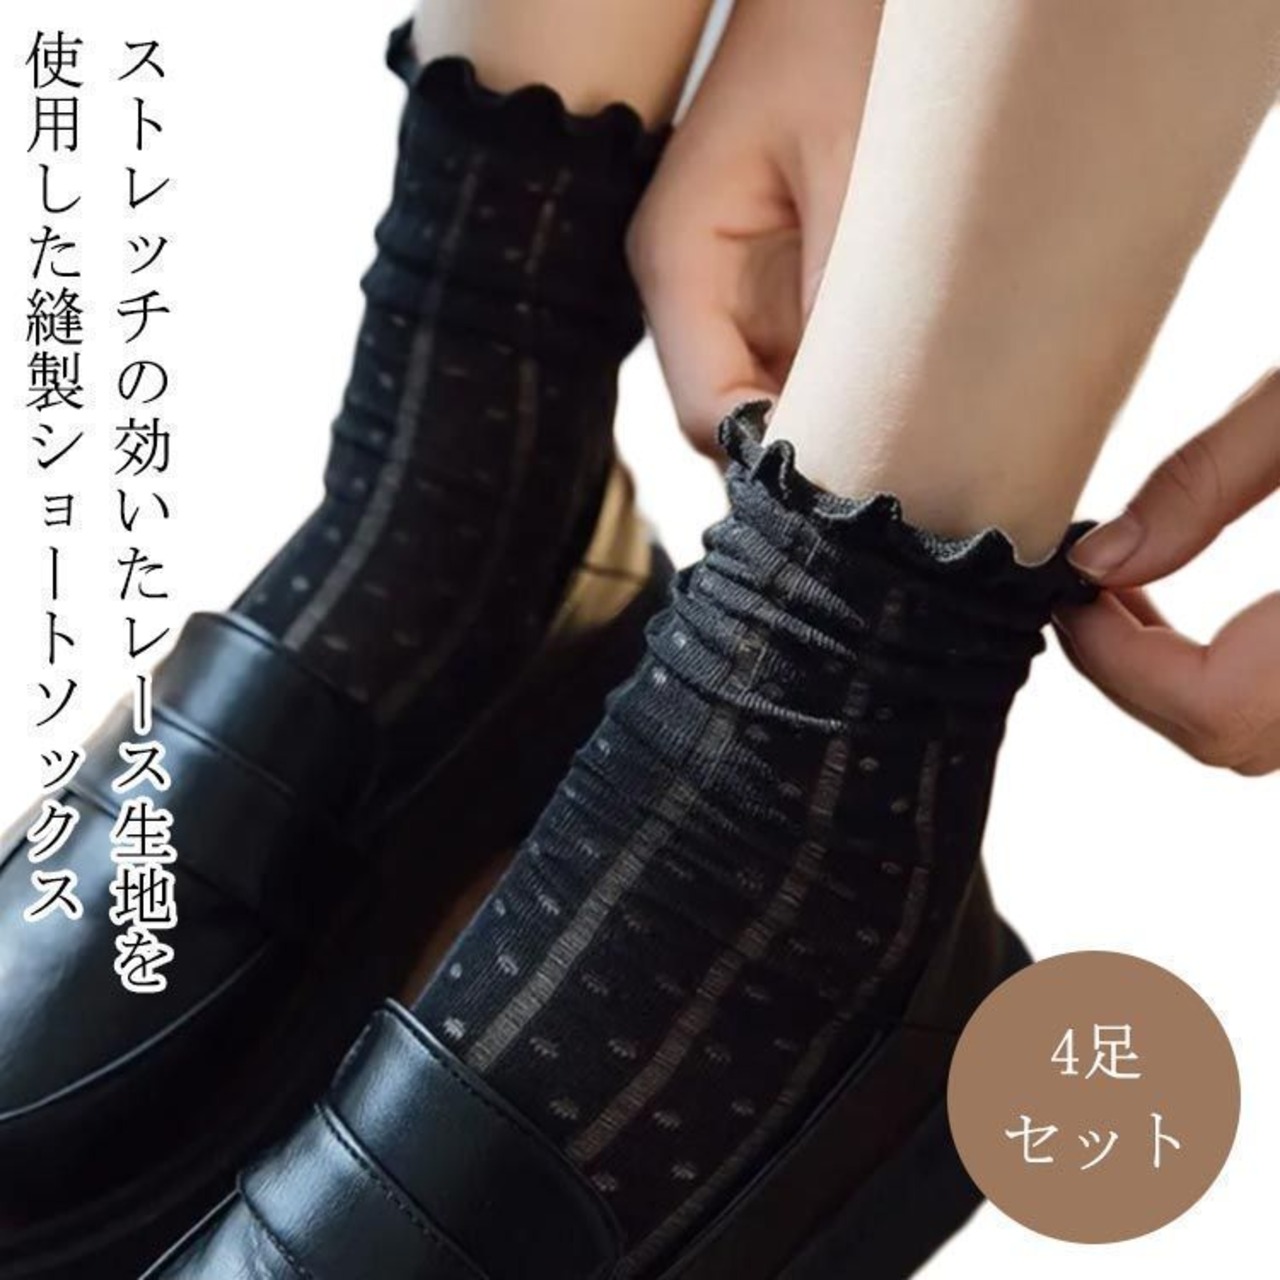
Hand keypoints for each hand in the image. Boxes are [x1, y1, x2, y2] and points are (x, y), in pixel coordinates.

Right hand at [626, 0, 878, 453]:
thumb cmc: (842, 38)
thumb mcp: (855, 165)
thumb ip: (841, 296)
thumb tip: (853, 419)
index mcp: (677, 259)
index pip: (706, 412)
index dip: (775, 460)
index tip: (859, 483)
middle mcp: (689, 290)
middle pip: (731, 423)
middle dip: (804, 456)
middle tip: (896, 479)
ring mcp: (727, 295)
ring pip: (765, 406)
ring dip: (827, 427)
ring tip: (911, 441)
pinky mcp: (770, 290)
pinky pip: (798, 370)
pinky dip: (844, 392)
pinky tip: (907, 393)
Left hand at [1055, 370, 1279, 774]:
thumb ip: (1201, 486)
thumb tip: (1098, 563)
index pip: (1217, 706)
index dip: (1119, 666)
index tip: (1073, 598)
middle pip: (1237, 739)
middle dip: (1138, 679)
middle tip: (1093, 599)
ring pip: (1272, 739)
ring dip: (1187, 688)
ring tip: (1141, 604)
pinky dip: (1246, 683)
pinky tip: (1222, 624)